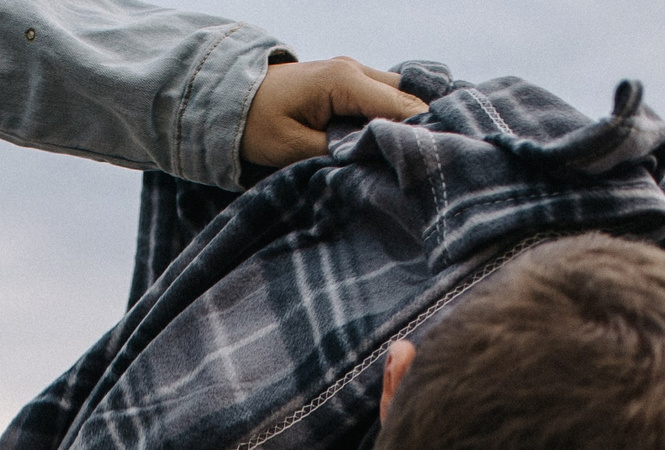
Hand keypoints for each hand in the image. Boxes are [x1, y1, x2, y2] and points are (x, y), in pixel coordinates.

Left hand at [240, 57, 426, 172]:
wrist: (229, 98)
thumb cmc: (255, 124)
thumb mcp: (293, 147)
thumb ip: (337, 154)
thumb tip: (376, 163)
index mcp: (344, 81)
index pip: (401, 106)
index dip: (421, 134)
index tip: (435, 164)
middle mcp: (354, 69)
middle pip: (408, 97)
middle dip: (422, 128)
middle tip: (432, 165)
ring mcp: (353, 72)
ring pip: (400, 96)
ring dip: (409, 124)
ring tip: (419, 158)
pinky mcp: (348, 83)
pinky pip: (384, 98)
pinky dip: (395, 119)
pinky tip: (399, 145)